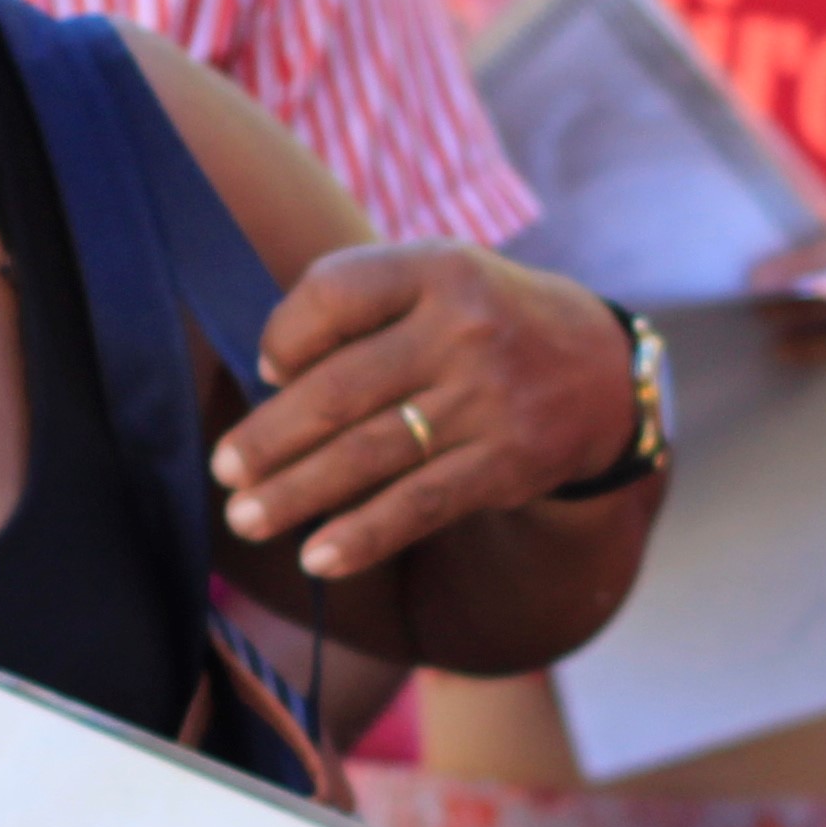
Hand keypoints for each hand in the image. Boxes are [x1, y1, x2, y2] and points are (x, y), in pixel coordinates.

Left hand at [213, 245, 635, 582]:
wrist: (601, 371)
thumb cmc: (484, 323)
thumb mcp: (439, 281)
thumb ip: (361, 307)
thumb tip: (271, 376)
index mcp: (438, 268)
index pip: (333, 293)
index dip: (284, 335)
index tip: (267, 370)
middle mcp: (464, 329)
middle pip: (338, 389)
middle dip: (269, 437)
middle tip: (224, 468)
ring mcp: (488, 399)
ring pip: (368, 455)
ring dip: (296, 494)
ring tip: (246, 518)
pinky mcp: (507, 463)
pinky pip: (418, 506)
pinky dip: (362, 536)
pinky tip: (318, 558)